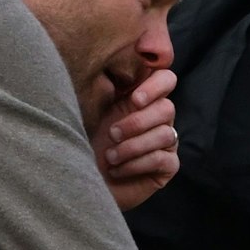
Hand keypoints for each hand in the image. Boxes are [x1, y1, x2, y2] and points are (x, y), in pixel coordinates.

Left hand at [93, 68, 180, 211]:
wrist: (82, 180)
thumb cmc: (85, 143)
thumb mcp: (92, 112)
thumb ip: (105, 88)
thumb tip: (116, 68)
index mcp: (141, 98)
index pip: (165, 78)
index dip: (158, 84)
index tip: (135, 99)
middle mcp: (157, 117)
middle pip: (167, 107)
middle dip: (137, 122)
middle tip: (112, 134)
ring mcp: (165, 141)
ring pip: (165, 134)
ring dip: (133, 146)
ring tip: (111, 157)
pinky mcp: (168, 166)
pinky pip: (162, 159)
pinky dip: (136, 164)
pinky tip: (118, 170)